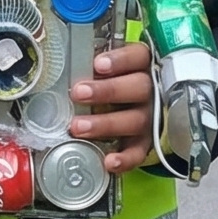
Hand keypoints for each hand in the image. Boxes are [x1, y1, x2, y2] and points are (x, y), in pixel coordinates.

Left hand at [69, 41, 156, 175]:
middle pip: (137, 88)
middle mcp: (151, 90)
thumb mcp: (114, 67)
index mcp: (143, 66)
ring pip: (135, 120)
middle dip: (107, 91)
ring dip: (105, 124)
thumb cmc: (122, 80)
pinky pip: (140, 152)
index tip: (98, 64)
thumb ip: (98, 64)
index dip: (120, 60)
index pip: (138, 57)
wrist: (148, 107)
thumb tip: (65, 59)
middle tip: (78, 93)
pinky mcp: (149, 141)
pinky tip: (108, 161)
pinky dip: (125, 159)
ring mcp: (152, 117)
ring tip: (78, 127)